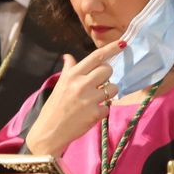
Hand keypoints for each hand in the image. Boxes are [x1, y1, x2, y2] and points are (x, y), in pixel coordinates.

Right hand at [23, 40, 128, 157]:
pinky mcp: (95, 113)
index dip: (111, 48)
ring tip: (97, 98)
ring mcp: (89, 99)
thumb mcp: (60, 84)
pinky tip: (91, 113)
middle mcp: (81, 84)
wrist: (50, 130)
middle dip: (107, 76)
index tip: (123, 43)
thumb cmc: (55, 106)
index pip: (96, 56)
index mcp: (73, 75)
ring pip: (113, 88)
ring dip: (109, 93)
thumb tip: (68, 56)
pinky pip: (108, 106)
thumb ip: (69, 70)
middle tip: (99, 84)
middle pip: (107, 70)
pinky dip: (102, 110)